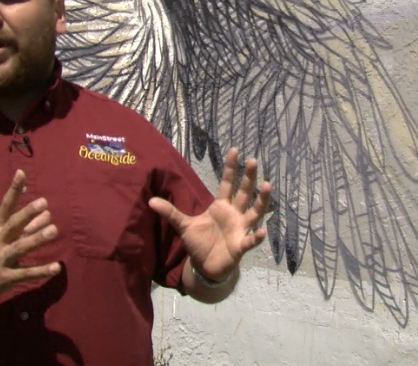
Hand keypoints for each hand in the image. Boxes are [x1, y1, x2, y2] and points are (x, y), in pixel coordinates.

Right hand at [0, 170, 60, 295]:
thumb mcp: (0, 232)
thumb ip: (22, 219)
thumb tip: (39, 201)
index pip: (6, 205)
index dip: (13, 189)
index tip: (21, 173)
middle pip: (13, 225)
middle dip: (27, 213)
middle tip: (43, 202)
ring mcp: (1, 259)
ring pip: (20, 248)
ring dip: (36, 239)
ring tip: (54, 230)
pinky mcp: (6, 277)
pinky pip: (25, 273)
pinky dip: (41, 271)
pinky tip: (56, 267)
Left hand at [148, 148, 271, 282]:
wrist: (206, 266)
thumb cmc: (199, 243)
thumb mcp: (183, 226)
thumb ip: (170, 213)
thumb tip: (150, 201)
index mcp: (221, 206)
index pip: (227, 183)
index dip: (231, 168)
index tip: (235, 150)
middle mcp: (234, 214)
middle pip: (243, 192)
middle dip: (249, 177)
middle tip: (253, 160)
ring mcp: (239, 229)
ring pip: (254, 212)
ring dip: (261, 200)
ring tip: (267, 185)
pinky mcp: (240, 246)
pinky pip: (250, 240)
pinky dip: (256, 237)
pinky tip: (262, 231)